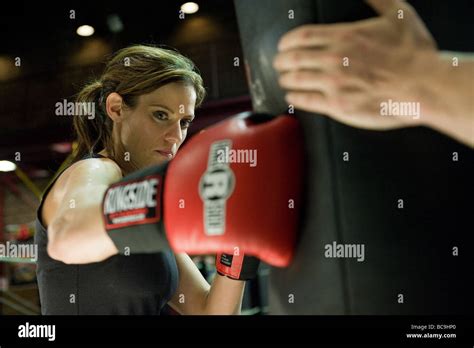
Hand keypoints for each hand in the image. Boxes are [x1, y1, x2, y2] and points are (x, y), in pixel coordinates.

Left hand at [273, 0, 437, 129]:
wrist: (423, 86)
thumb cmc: (413, 53)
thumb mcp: (398, 14)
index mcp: (344, 36)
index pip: (302, 36)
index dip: (287, 41)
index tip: (283, 45)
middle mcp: (333, 59)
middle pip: (293, 58)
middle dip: (281, 60)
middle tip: (278, 63)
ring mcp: (333, 83)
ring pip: (296, 79)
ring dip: (285, 79)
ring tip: (283, 80)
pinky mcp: (337, 105)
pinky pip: (306, 101)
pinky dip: (294, 97)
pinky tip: (292, 96)